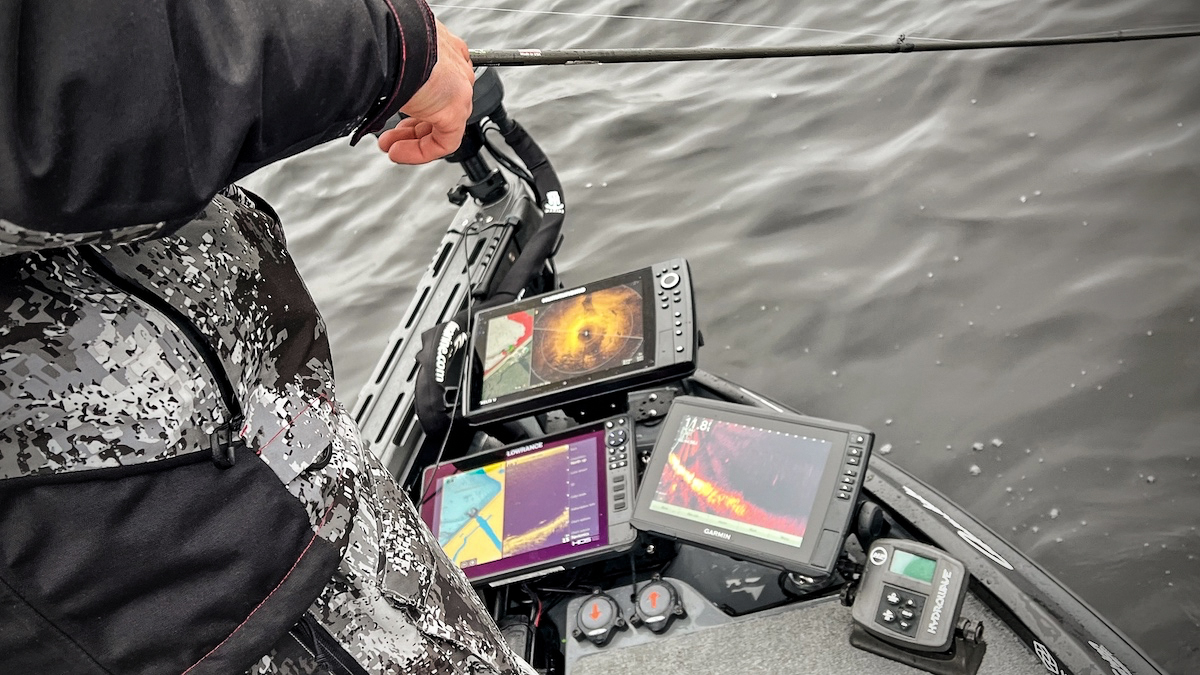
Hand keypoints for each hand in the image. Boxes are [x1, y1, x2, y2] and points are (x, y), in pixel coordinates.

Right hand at [378, 20, 474, 164]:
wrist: (392, 38)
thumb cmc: (386, 38)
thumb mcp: (390, 54)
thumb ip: (390, 71)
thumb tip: (372, 81)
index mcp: (441, 49)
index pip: (435, 83)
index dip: (412, 104)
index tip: (394, 114)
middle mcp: (454, 67)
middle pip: (437, 106)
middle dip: (409, 126)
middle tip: (388, 135)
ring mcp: (458, 89)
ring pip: (440, 125)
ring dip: (411, 140)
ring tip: (388, 146)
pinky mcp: (455, 110)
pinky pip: (444, 142)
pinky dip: (420, 152)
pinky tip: (398, 153)